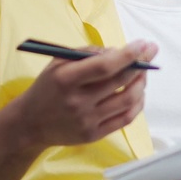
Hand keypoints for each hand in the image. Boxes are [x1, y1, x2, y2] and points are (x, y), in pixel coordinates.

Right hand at [7, 40, 158, 151]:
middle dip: (141, 65)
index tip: (144, 44)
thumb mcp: (58, 62)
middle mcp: (77, 102)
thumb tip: (118, 51)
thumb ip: (87, 53)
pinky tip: (139, 93)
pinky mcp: (94, 135)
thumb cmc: (48, 87)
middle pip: (120, 82)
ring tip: (143, 73)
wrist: (30, 124)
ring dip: (142, 84)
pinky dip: (138, 104)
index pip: (104, 66)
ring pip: (128, 101)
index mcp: (66, 79)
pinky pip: (125, 119)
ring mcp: (87, 121)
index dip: (128, 55)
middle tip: (150, 53)